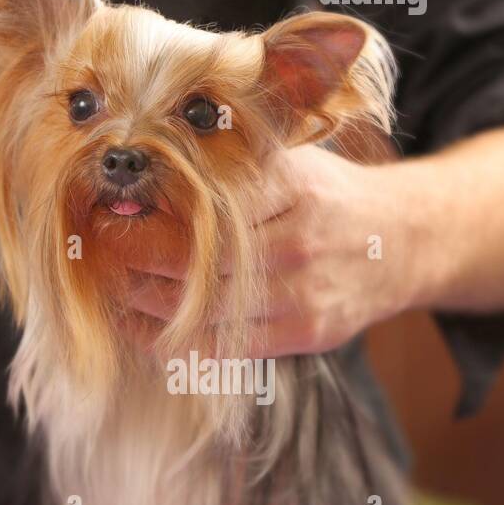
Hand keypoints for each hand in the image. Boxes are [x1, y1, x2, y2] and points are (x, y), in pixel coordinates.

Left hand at [126, 145, 423, 357]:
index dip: (150, 213)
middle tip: (100, 251)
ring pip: (205, 307)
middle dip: (136, 259)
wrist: (403, 240)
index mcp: (293, 184)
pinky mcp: (307, 332)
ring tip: (111, 287)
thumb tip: (144, 168)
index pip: (204, 203)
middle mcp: (302, 238)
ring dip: (145, 302)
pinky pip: (224, 346)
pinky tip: (142, 325)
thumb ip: (230, 165)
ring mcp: (306, 291)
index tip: (112, 212)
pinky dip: (174, 339)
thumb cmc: (326, 193)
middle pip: (197, 259)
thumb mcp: (289, 158)